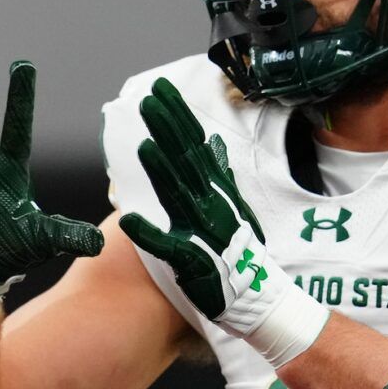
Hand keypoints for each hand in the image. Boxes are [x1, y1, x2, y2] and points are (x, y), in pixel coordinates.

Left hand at [117, 77, 327, 364]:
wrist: (259, 297)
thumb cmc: (241, 252)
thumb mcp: (233, 205)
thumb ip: (219, 173)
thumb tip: (213, 142)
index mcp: (214, 191)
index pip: (193, 146)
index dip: (177, 118)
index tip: (161, 91)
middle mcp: (209, 205)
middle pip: (186, 161)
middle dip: (168, 130)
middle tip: (150, 100)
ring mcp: (202, 232)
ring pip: (179, 196)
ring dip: (162, 171)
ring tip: (144, 145)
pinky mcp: (192, 262)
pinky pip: (167, 247)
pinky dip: (148, 234)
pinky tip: (128, 219)